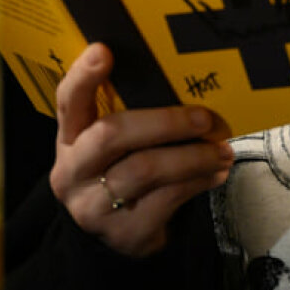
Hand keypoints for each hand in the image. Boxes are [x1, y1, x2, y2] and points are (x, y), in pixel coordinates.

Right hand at [49, 43, 233, 256]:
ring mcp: (93, 206)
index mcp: (69, 138)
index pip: (68, 101)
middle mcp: (73, 171)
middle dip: (165, 122)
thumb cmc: (120, 172)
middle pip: (111, 135)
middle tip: (206, 118)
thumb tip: (183, 80)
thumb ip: (130, 114)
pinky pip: (166, 200)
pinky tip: (215, 172)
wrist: (114, 238)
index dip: (83, 76)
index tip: (104, 51)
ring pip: (145, 169)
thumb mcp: (111, 145)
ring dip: (192, 156)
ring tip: (221, 149)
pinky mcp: (123, 233)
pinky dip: (198, 182)